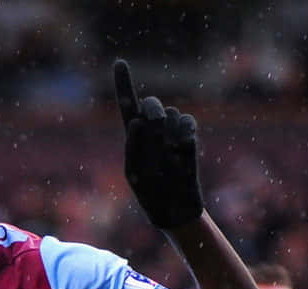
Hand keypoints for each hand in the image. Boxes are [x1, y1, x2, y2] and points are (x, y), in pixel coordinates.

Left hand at [113, 59, 203, 228]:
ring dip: (168, 133)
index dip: (124, 83)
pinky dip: (184, 133)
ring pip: (171, 114)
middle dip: (152, 108)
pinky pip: (187, 121)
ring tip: (167, 157)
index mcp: (134, 136)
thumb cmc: (150, 193)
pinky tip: (181, 149)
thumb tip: (136, 121)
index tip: (120, 62)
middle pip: (150, 103)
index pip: (127, 105)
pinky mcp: (188, 136)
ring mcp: (172, 131)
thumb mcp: (134, 173)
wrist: (174, 207)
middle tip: (156, 120)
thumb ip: (133, 147)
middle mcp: (152, 129)